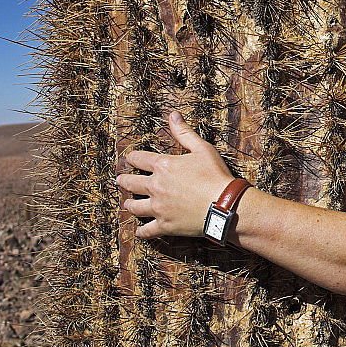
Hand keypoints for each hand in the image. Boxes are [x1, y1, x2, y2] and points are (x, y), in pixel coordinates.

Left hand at [116, 111, 234, 238]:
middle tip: (120, 181)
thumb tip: (173, 115)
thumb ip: (184, 133)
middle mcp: (155, 186)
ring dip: (130, 204)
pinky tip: (138, 231)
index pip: (139, 159)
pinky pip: (147, 230)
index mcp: (163, 166)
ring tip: (128, 203)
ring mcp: (158, 207)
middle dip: (124, 181)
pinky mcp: (164, 225)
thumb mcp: (202, 149)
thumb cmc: (215, 175)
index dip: (132, 158)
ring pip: (135, 207)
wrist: (224, 204)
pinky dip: (141, 231)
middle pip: (131, 183)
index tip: (130, 159)